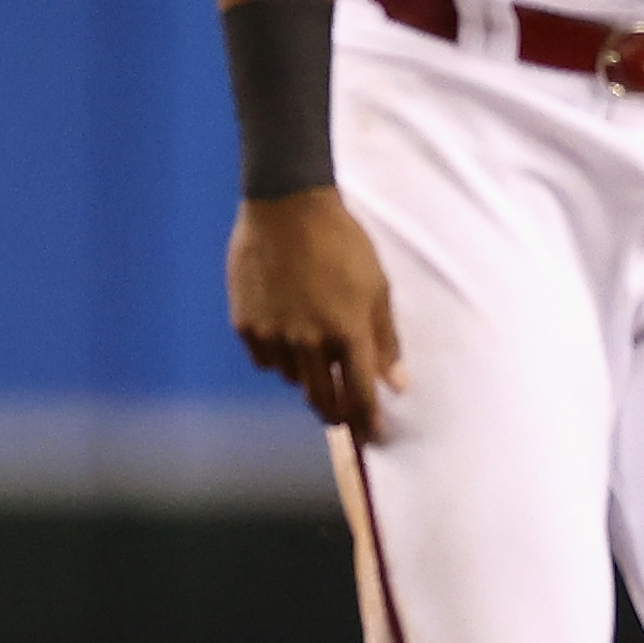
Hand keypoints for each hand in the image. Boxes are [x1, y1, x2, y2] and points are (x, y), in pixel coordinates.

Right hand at [230, 189, 405, 434]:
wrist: (286, 205)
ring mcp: (274, 334)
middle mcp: (309, 341)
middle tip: (344, 414)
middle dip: (337, 414)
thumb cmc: (341, 242)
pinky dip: (279, 357)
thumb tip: (397, 384)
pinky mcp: (246, 324)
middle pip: (323, 401)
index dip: (369, 423)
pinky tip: (287, 333)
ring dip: (308, 377)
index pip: (361, 396)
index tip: (375, 437)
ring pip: (293, 380)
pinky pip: (265, 360)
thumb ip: (386, 339)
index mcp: (348, 331)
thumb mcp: (377, 286)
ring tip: (315, 352)